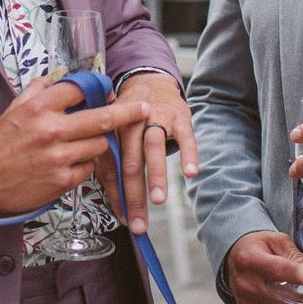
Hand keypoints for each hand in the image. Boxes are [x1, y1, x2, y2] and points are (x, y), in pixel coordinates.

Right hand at [0, 76, 149, 216]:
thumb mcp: (13, 109)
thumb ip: (38, 91)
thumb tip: (58, 77)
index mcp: (39, 107)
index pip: (79, 89)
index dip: (98, 87)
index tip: (109, 88)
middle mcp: (51, 130)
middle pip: (101, 117)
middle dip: (127, 112)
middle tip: (142, 108)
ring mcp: (58, 157)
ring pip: (98, 144)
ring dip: (98, 142)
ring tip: (88, 141)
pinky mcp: (61, 181)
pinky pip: (88, 168)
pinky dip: (85, 164)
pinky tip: (72, 162)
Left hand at [114, 72, 198, 234]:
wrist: (149, 81)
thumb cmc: (130, 118)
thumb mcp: (115, 134)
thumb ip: (112, 163)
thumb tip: (115, 204)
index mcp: (111, 130)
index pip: (111, 167)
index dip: (115, 196)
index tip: (123, 219)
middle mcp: (130, 122)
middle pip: (130, 161)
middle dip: (134, 195)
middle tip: (138, 222)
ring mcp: (155, 117)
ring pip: (153, 147)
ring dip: (156, 175)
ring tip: (158, 200)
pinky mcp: (178, 116)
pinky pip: (185, 136)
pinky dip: (188, 154)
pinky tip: (191, 173)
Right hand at [223, 230, 302, 303]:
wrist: (233, 259)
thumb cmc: (257, 247)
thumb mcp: (275, 240)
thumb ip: (294, 253)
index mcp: (250, 259)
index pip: (281, 270)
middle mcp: (245, 282)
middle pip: (285, 299)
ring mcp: (245, 300)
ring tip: (301, 296)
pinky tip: (288, 303)